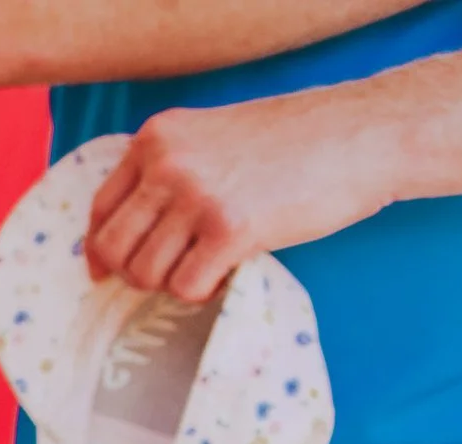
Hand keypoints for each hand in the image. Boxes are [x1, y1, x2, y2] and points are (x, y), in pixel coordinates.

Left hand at [86, 92, 393, 301]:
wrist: (363, 133)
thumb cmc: (295, 140)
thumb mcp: (213, 138)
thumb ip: (169, 173)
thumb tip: (127, 238)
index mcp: (157, 138)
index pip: (100, 209)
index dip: (98, 248)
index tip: (105, 270)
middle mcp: (167, 164)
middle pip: (113, 247)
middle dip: (133, 273)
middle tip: (166, 276)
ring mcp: (196, 196)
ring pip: (145, 273)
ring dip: (171, 283)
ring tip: (206, 268)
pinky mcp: (230, 229)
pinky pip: (186, 286)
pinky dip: (202, 292)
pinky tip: (227, 275)